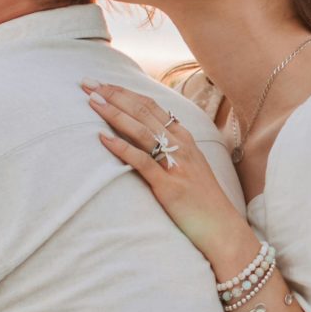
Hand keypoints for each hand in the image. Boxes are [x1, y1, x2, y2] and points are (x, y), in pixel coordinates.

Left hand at [84, 82, 252, 267]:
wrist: (222, 228)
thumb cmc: (203, 200)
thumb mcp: (189, 166)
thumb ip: (171, 149)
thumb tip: (145, 137)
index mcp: (185, 138)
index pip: (151, 106)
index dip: (125, 92)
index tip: (102, 83)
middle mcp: (181, 145)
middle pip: (143, 112)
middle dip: (113, 94)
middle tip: (87, 83)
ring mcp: (176, 164)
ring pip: (141, 130)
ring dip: (114, 113)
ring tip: (92, 101)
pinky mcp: (168, 185)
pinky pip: (142, 161)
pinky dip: (121, 147)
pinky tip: (102, 138)